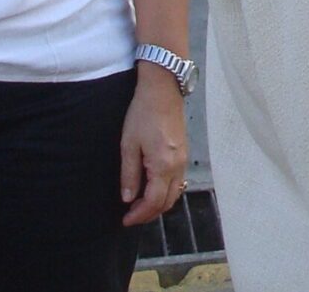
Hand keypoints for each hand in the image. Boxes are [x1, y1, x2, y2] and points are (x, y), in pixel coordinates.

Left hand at [120, 63, 189, 225]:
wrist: (163, 89)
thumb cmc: (142, 114)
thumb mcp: (129, 145)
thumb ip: (129, 174)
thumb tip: (127, 198)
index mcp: (163, 165)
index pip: (154, 201)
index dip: (139, 215)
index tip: (124, 220)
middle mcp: (178, 165)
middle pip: (168, 201)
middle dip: (149, 214)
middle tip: (130, 216)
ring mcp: (184, 159)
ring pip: (176, 192)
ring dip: (159, 204)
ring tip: (139, 205)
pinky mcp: (184, 152)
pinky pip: (178, 181)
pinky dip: (166, 191)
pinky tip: (151, 188)